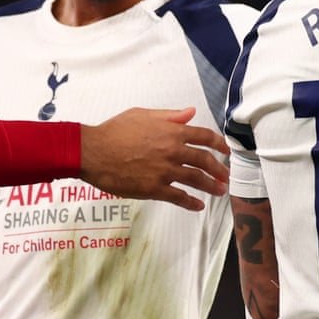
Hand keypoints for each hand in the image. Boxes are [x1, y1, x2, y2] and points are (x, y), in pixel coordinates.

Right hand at [79, 107, 229, 210]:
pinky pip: (178, 197)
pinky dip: (191, 202)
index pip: (205, 137)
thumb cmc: (114, 130)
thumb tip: (190, 113)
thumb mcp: (143, 115)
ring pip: (196, 180)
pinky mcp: (154, 188)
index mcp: (172, 132)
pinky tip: (198, 205)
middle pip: (205, 160)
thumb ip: (170, 115)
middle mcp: (173, 151)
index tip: (226, 151)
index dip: (219, 144)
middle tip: (226, 176)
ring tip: (220, 191)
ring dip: (211, 186)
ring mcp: (165, 171)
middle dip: (219, 169)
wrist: (92, 151)